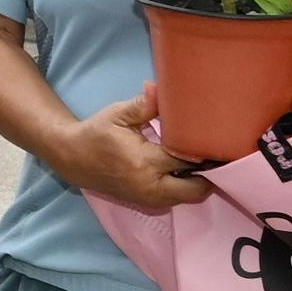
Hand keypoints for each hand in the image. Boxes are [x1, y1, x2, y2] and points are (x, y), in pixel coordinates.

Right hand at [58, 90, 213, 211]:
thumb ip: (144, 104)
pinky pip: (178, 198)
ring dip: (199, 180)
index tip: (218, 139)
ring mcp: (150, 198)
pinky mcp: (148, 203)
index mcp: (145, 162)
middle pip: (198, 188)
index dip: (206, 150)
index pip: (188, 160)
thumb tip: (158, 87)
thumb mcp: (117, 114)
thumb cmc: (97, 133)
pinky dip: (186, 185)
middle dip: (210, 173)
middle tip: (215, 153)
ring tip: (202, 159)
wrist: (73, 158)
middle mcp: (151, 186)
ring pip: (190, 196)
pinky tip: (186, 168)